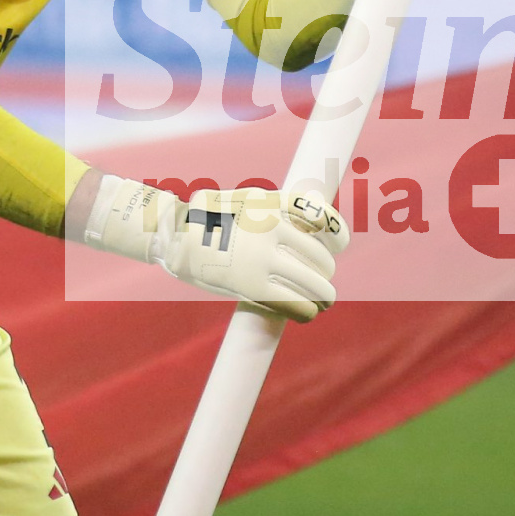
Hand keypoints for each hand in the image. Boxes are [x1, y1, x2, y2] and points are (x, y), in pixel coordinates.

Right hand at [84, 175, 347, 322]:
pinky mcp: (254, 285)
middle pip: (319, 256)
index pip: (321, 217)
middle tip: (324, 283)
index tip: (340, 245)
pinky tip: (309, 313)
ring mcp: (264, 258)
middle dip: (325, 273)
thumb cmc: (209, 220)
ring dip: (323, 295)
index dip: (338, 233)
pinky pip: (295, 302)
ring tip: (323, 302)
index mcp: (273, 205)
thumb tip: (309, 229)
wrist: (174, 235)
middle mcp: (273, 229)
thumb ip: (274, 212)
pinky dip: (307, 310)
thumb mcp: (243, 202)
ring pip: (313, 282)